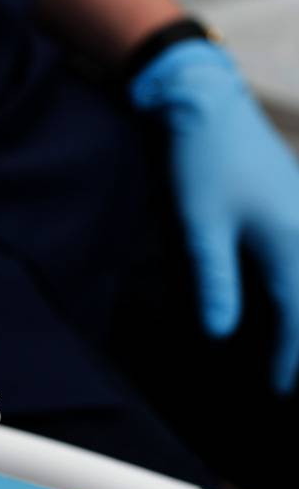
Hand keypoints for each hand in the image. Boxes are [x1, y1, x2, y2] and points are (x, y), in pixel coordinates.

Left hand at [131, 39, 298, 391]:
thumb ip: (214, 280)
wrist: (206, 100)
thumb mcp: (199, 225)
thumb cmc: (201, 161)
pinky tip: (288, 296)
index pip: (296, 314)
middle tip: (289, 380)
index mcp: (290, 241)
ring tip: (293, 344)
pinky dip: (297, 286)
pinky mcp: (293, 200)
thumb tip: (220, 333)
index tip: (281, 389)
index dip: (290, 356)